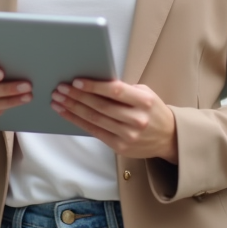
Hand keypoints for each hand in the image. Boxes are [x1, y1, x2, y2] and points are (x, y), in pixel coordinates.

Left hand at [52, 79, 177, 162]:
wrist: (168, 137)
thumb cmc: (152, 110)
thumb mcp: (144, 94)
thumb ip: (123, 90)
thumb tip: (93, 82)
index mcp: (144, 101)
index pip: (115, 91)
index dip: (94, 86)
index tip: (76, 81)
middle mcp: (137, 119)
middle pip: (101, 106)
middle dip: (77, 96)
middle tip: (60, 88)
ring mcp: (128, 135)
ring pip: (95, 119)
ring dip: (73, 108)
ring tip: (58, 100)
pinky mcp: (120, 147)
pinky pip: (95, 132)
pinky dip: (78, 122)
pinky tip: (66, 113)